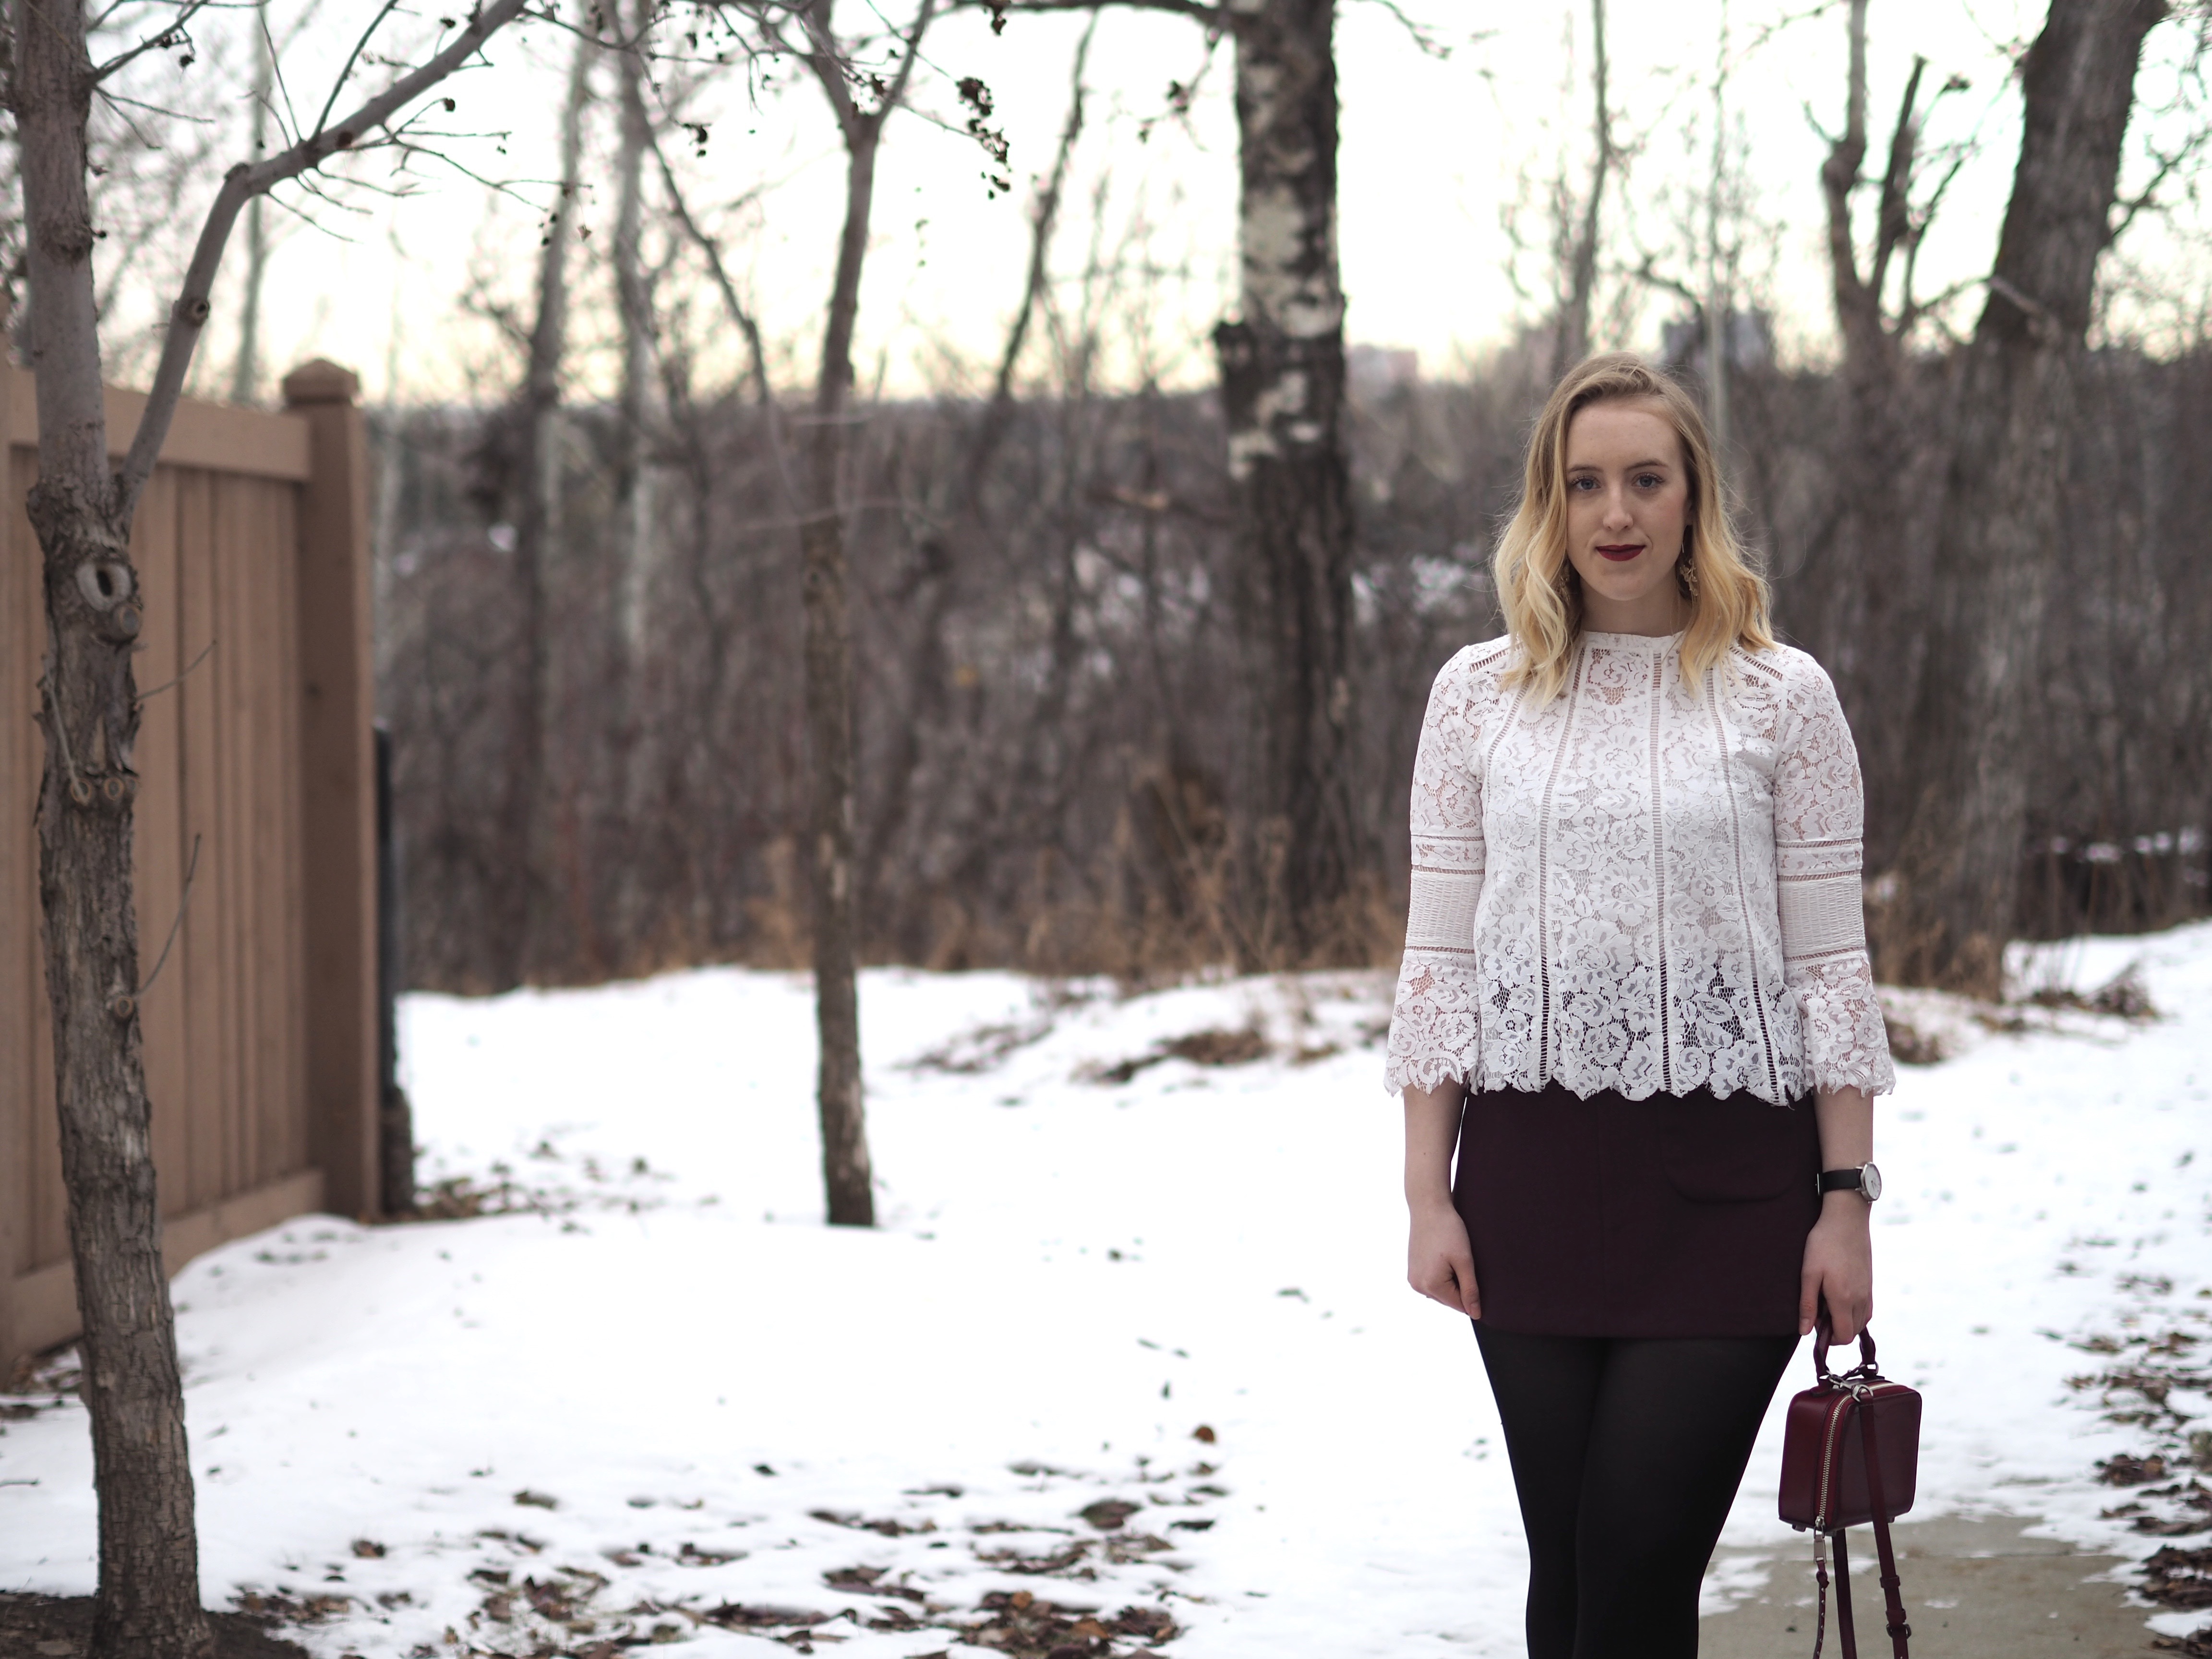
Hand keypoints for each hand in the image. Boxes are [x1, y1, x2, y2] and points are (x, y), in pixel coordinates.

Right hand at [1408, 1198, 1480, 1317]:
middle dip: (1460, 1284)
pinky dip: (1441, 1273)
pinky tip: (1442, 1255)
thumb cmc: (1449, 1231)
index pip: (1460, 1305)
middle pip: (1450, 1299)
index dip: (1472, 1291)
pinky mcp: (1412, 1270)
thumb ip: (1470, 1290)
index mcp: (1431, 1285)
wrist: (1428, 1207)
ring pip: (1442, 1291)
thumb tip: (1476, 1315)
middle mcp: (1418, 1286)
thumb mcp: (1464, 1261)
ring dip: (1451, 1279)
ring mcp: (1413, 1278)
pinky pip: (1433, 1282)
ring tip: (1450, 1256)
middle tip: (1460, 1259)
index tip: (1471, 1269)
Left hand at [1799, 1195, 1872, 1341]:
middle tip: (1818, 1313)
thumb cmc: (1823, 1244)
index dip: (1828, 1338)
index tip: (1814, 1325)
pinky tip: (1840, 1298)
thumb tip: (1805, 1332)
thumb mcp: (1809, 1273)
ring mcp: (1868, 1292)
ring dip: (1845, 1322)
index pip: (1844, 1336)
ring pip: (1861, 1322)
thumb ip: (1807, 1304)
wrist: (1847, 1220)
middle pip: (1852, 1332)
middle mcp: (1861, 1299)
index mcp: (1844, 1299)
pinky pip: (1866, 1309)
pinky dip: (1854, 1313)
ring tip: (1827, 1304)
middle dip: (1835, 1330)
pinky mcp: (1870, 1284)